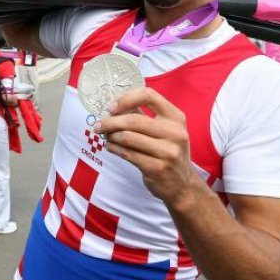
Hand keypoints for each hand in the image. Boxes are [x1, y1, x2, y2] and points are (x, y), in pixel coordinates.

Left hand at [93, 87, 199, 207]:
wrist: (182, 184)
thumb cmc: (167, 151)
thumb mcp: (164, 130)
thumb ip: (142, 115)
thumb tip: (112, 106)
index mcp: (176, 117)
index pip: (148, 95)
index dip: (125, 99)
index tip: (111, 108)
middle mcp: (175, 132)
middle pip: (133, 120)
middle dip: (110, 122)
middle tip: (98, 126)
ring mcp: (168, 151)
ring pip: (127, 138)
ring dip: (111, 137)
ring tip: (106, 137)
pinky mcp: (158, 168)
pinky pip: (128, 154)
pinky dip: (114, 149)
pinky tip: (111, 148)